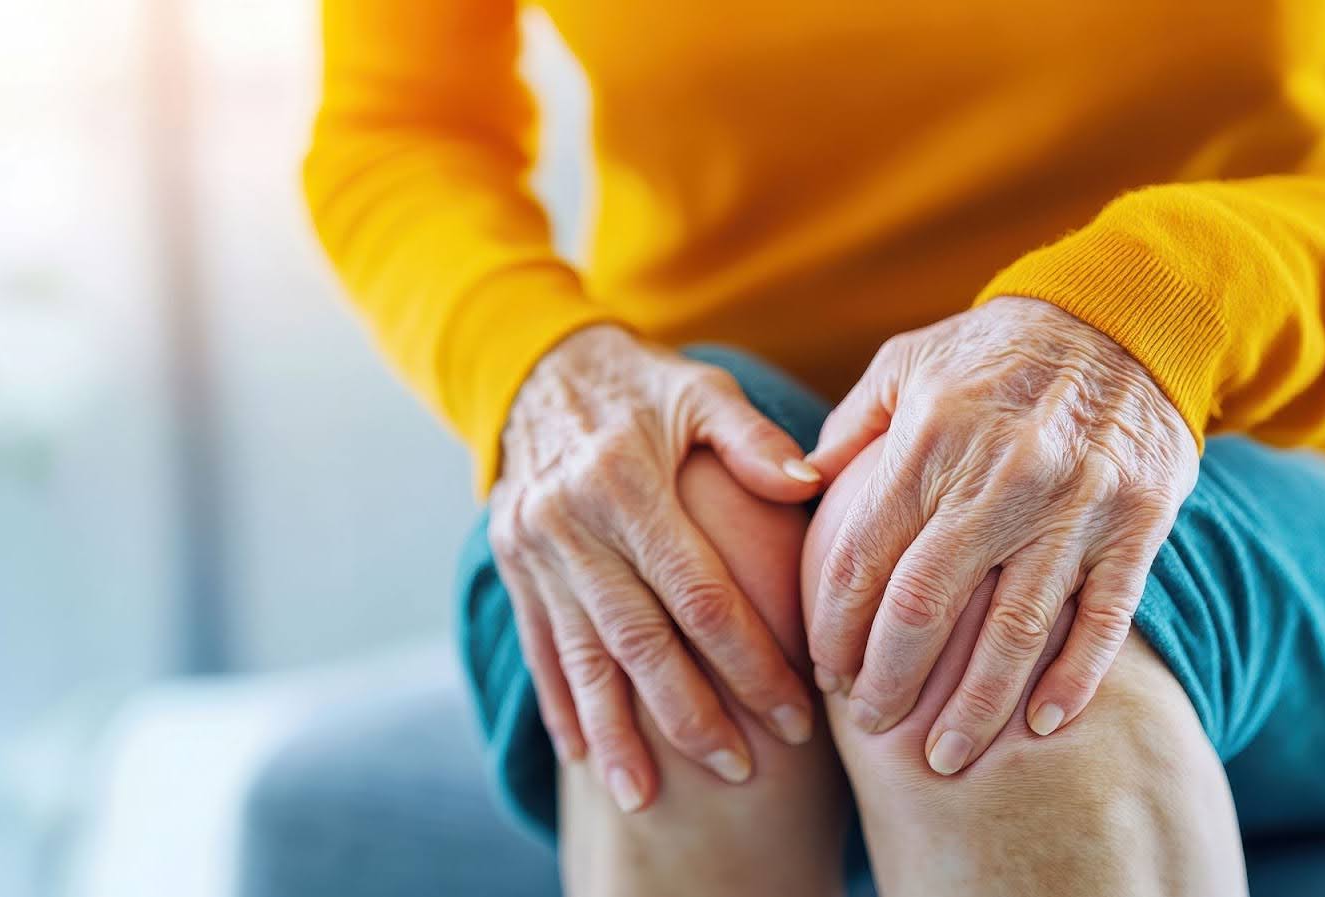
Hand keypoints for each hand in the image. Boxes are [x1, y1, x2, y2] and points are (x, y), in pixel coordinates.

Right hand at [489, 325, 821, 810]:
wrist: (538, 369)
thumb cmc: (643, 386)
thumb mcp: (700, 390)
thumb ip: (753, 439)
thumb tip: (813, 484)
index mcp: (624, 480)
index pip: (699, 593)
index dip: (750, 660)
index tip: (795, 713)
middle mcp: (570, 521)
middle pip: (638, 640)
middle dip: (690, 715)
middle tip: (740, 770)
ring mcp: (532, 548)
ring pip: (580, 657)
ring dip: (616, 732)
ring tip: (644, 797)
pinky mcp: (511, 565)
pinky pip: (538, 644)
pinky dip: (560, 702)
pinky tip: (585, 755)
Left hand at [806, 297, 1197, 774]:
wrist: (1126, 316)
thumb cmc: (992, 349)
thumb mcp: (905, 364)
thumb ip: (849, 432)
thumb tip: (789, 492)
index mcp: (931, 438)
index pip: (862, 558)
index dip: (834, 628)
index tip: (824, 674)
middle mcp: (1001, 477)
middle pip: (926, 606)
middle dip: (889, 680)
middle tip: (870, 728)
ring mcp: (1075, 505)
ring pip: (1014, 629)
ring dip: (975, 705)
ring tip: (944, 759)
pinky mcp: (1138, 524)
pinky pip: (1104, 617)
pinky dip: (1076, 679)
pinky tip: (1042, 727)